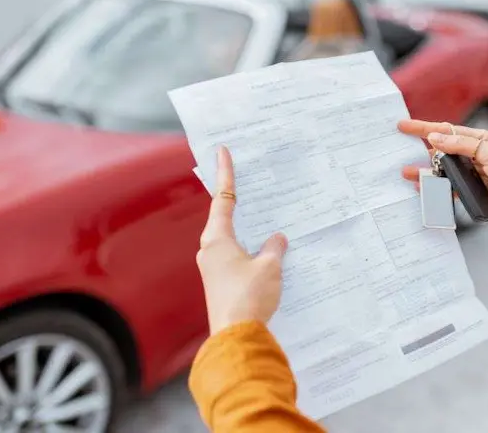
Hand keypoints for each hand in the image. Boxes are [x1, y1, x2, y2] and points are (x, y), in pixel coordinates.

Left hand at [196, 147, 287, 335]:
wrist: (236, 336)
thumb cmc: (249, 297)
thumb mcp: (269, 267)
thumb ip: (274, 248)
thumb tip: (276, 239)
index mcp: (217, 239)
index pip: (223, 199)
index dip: (225, 174)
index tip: (222, 152)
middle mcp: (210, 251)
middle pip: (224, 218)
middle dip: (237, 202)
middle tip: (247, 182)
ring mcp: (214, 269)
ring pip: (232, 240)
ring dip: (247, 231)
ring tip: (265, 220)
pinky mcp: (221, 285)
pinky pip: (236, 258)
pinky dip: (250, 251)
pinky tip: (266, 254)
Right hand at [398, 119, 487, 266]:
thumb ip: (462, 146)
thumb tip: (436, 137)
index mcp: (482, 140)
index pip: (448, 131)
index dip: (424, 128)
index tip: (404, 125)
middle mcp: (476, 156)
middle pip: (442, 151)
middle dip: (420, 150)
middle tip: (398, 149)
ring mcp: (474, 175)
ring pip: (443, 171)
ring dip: (425, 171)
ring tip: (407, 172)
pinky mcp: (474, 193)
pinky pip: (450, 189)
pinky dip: (436, 188)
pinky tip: (424, 188)